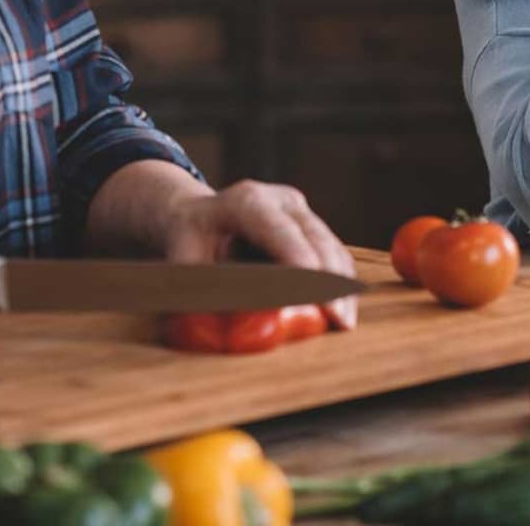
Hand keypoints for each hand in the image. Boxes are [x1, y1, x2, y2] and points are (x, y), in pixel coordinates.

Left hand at [162, 180, 359, 329]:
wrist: (196, 216)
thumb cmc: (189, 243)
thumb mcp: (185, 264)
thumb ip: (206, 293)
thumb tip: (226, 331)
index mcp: (245, 201)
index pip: (280, 231)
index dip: (301, 263)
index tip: (317, 296)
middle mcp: (278, 198)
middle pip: (315, 237)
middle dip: (330, 280)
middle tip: (339, 320)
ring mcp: (299, 209)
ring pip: (331, 245)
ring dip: (341, 285)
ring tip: (344, 321)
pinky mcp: (310, 224)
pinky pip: (333, 252)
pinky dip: (340, 281)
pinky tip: (342, 310)